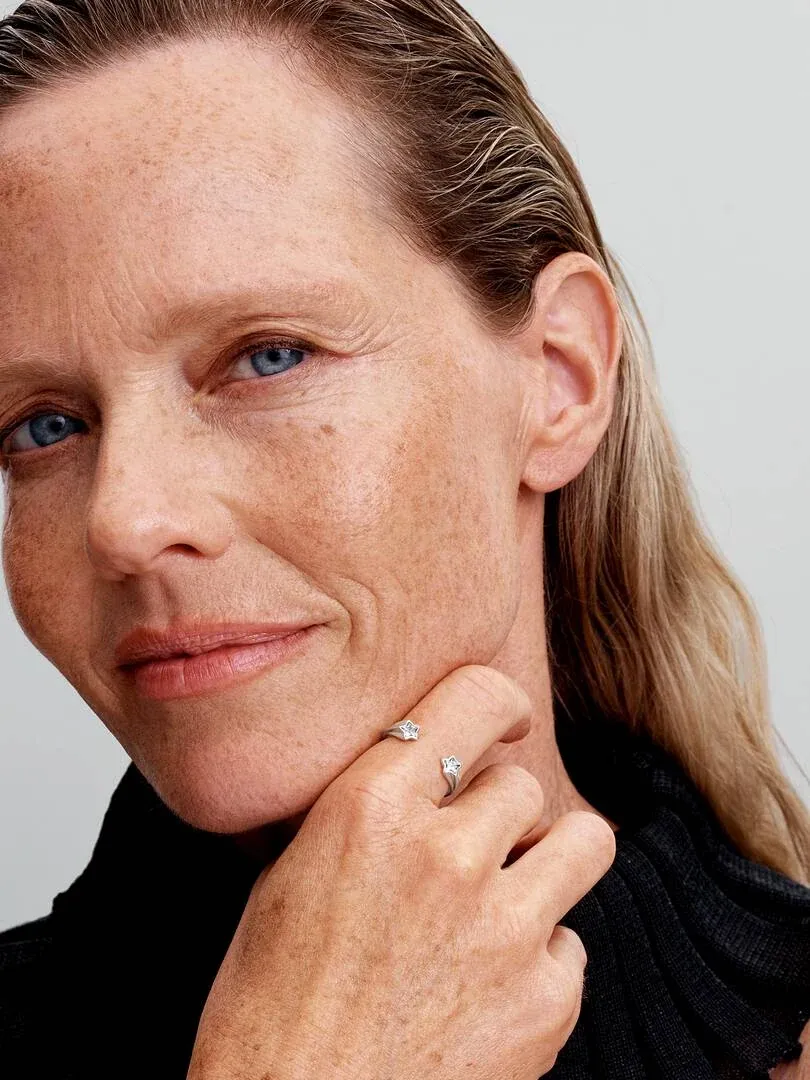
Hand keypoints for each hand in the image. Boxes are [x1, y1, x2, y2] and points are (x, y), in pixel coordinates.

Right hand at [186, 664, 616, 1079]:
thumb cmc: (266, 1006)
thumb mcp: (289, 874)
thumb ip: (364, 808)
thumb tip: (417, 772)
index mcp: (371, 807)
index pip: (476, 696)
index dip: (498, 704)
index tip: (501, 723)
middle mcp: (445, 854)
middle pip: (522, 783)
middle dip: (498, 812)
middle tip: (467, 853)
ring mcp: (504, 929)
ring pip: (584, 839)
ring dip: (550, 858)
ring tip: (513, 892)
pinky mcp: (544, 1000)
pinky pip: (571, 943)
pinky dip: (539, 959)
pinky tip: (489, 989)